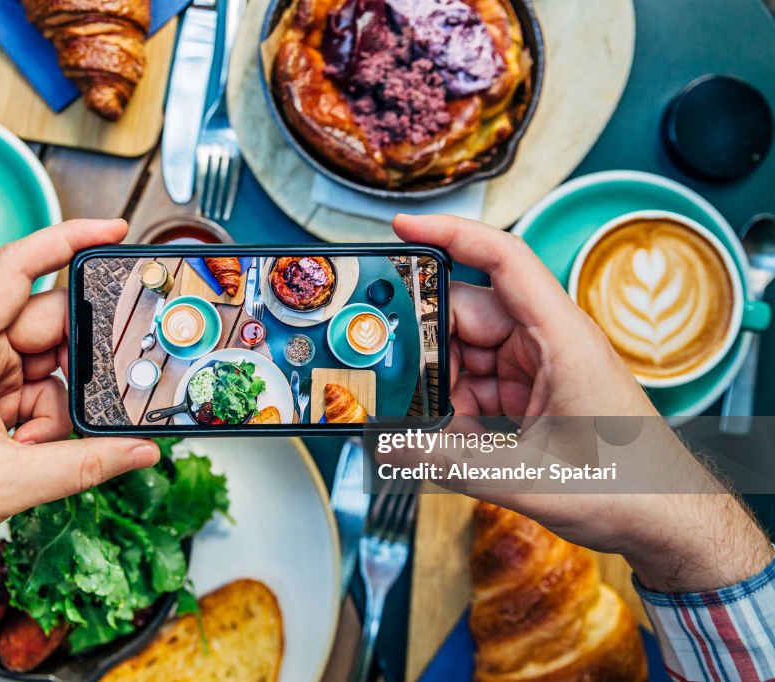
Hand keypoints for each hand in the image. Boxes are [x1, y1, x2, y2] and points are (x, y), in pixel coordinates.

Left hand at [0, 220, 158, 611]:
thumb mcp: (6, 484)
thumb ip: (84, 465)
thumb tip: (140, 451)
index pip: (17, 270)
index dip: (67, 240)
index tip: (113, 230)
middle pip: (47, 326)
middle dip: (79, 361)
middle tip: (106, 389)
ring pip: (49, 368)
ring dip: (58, 409)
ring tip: (36, 449)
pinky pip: (38, 397)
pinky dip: (46, 425)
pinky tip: (30, 455)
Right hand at [394, 214, 771, 591]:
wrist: (666, 519)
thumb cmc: (628, 486)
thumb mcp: (525, 477)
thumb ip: (449, 462)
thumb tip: (390, 447)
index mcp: (561, 337)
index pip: (503, 259)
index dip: (452, 234)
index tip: (407, 225)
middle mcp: (549, 342)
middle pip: (469, 312)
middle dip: (426, 339)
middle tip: (387, 366)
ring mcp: (539, 367)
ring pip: (468, 352)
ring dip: (442, 383)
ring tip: (419, 420)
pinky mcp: (533, 393)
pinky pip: (480, 383)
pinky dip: (457, 407)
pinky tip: (446, 436)